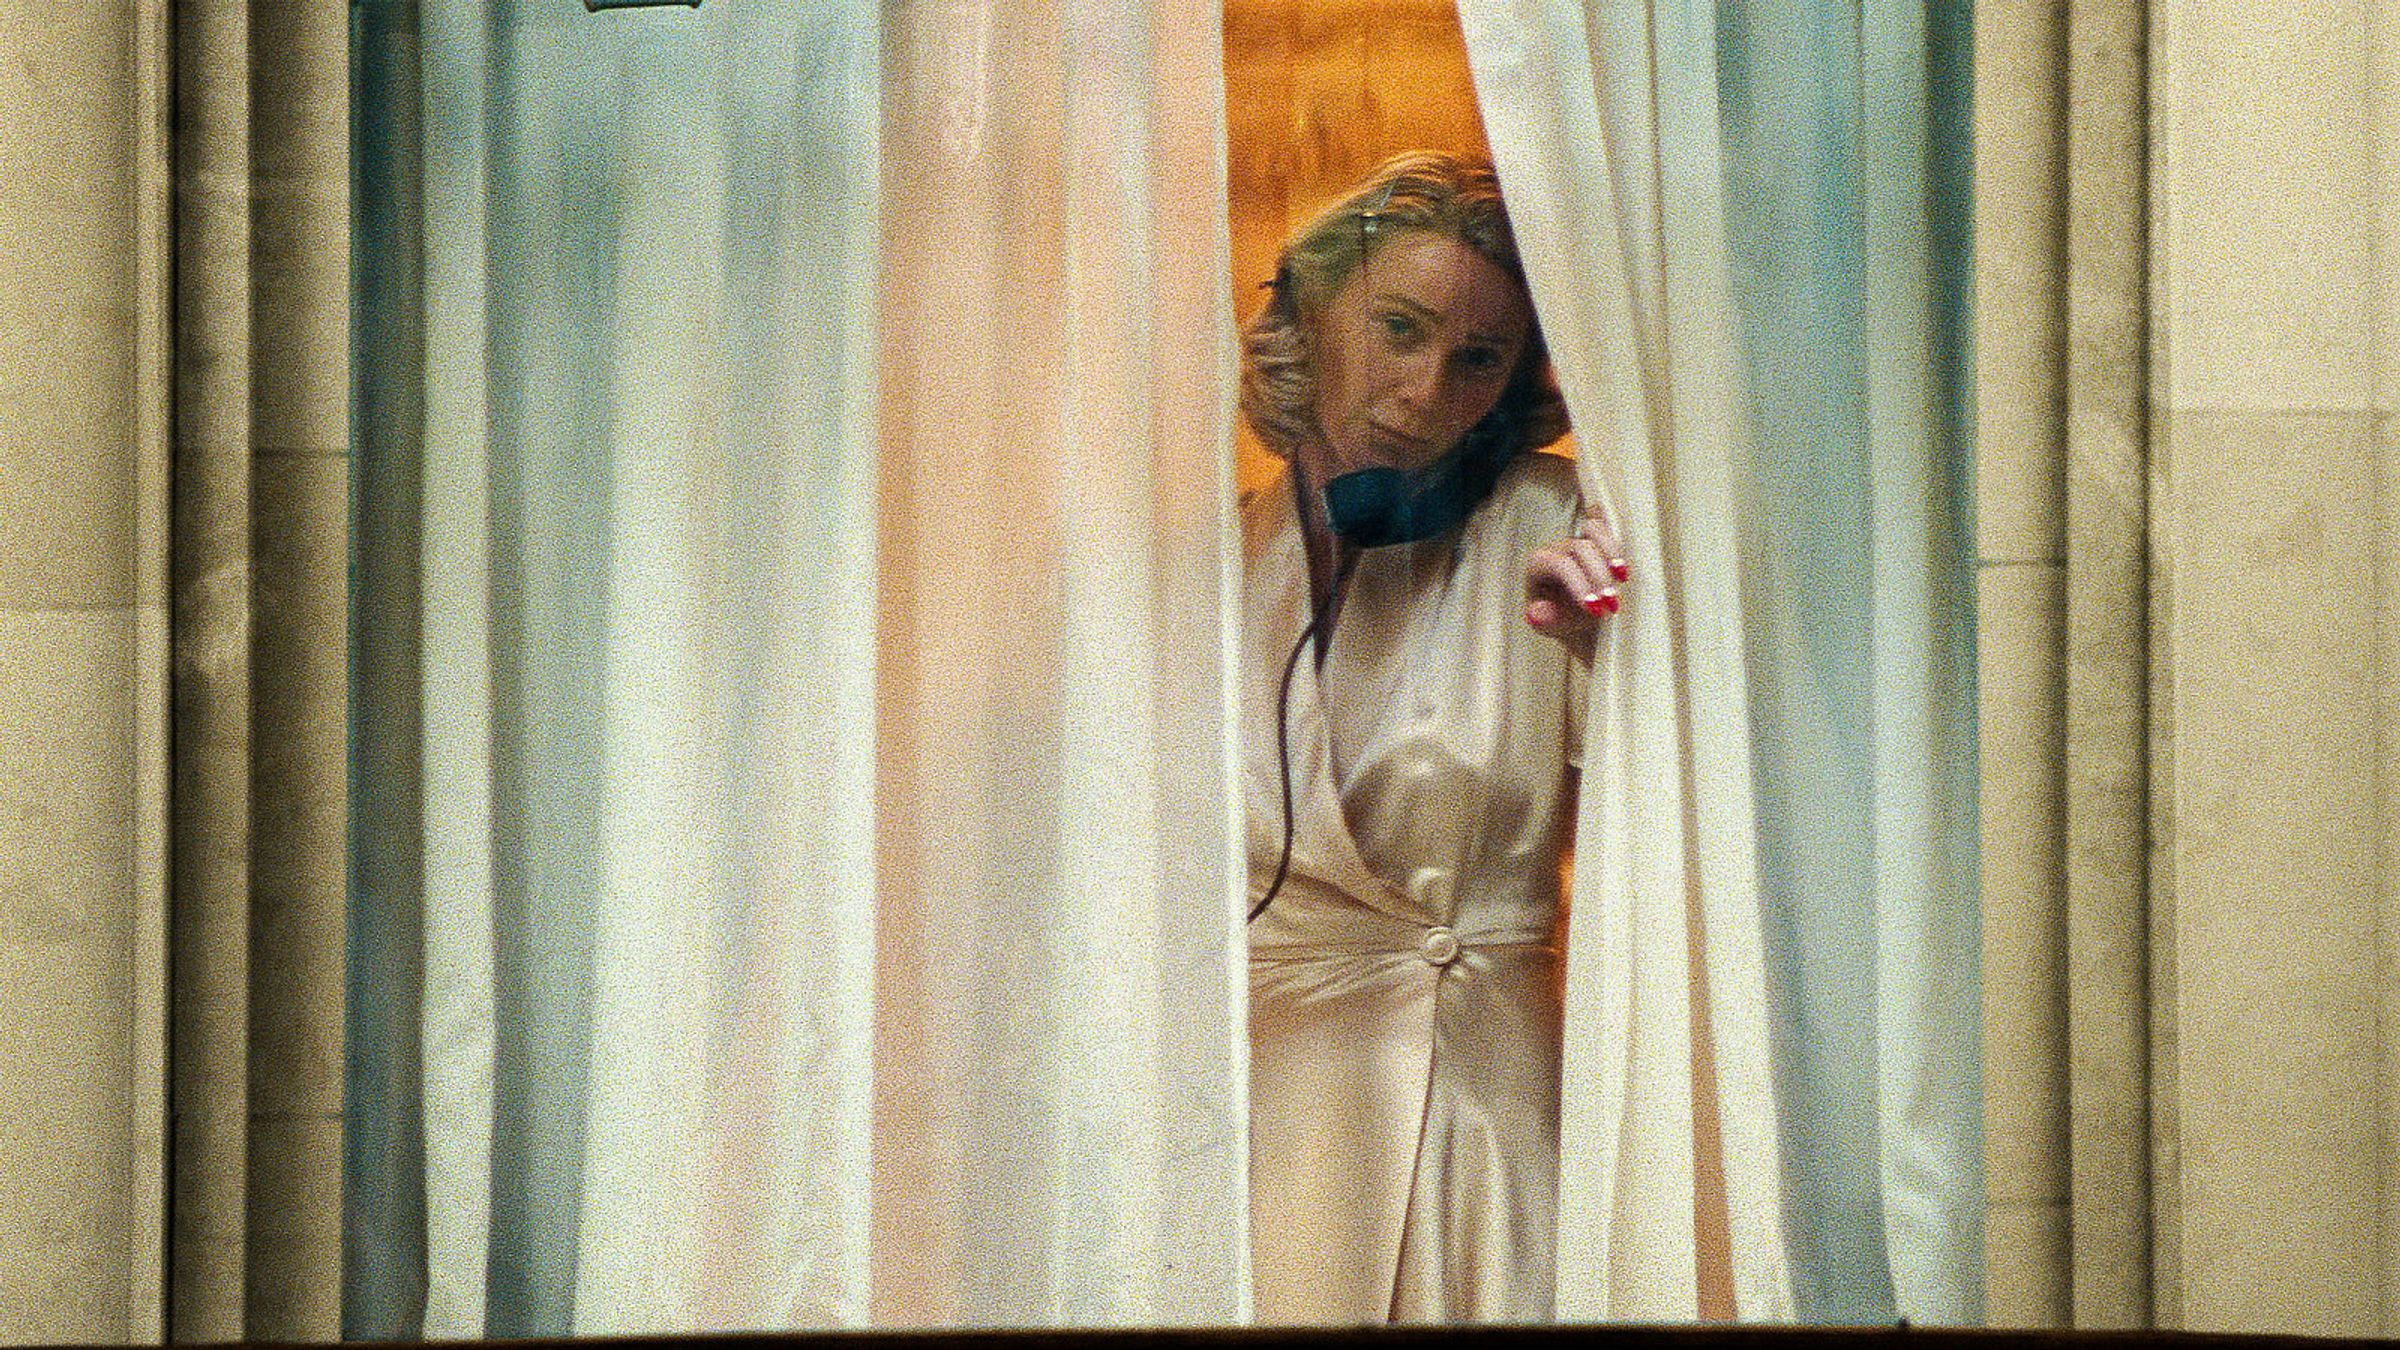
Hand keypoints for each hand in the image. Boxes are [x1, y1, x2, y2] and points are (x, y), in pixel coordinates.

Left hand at [1522, 509, 1628, 641]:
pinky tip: (1624, 554)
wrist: (1575, 619)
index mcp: (1539, 564)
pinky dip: (1615, 537)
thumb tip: (1536, 614)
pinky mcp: (1596, 539)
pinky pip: (1605, 526)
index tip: (1596, 609)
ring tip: (1623, 579)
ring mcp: (1578, 540)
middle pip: (1581, 548)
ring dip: (1612, 553)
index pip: (1560, 565)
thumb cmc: (1560, 620)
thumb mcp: (1551, 626)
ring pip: (1594, 530)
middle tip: (1613, 606)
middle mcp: (1557, 548)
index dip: (1579, 585)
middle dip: (1599, 576)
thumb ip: (1544, 620)